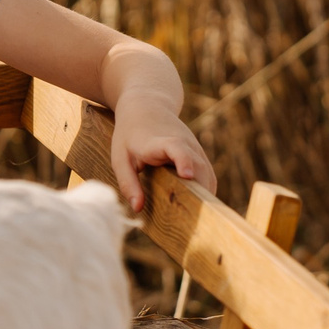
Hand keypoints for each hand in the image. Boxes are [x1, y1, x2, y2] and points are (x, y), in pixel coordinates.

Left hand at [109, 97, 214, 211]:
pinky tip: (197, 209)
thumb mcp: (120, 158)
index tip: (187, 175)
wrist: (148, 104)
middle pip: (198, 168)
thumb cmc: (130, 134)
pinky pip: (208, 176)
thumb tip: (137, 208)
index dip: (183, 161)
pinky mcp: (200, 155)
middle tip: (191, 223)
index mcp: (160, 142)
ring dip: (204, 197)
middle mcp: (183, 144)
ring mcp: (195, 149)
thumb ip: (128, 183)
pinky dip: (205, 192)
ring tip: (196, 222)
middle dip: (198, 193)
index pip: (176, 148)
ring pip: (207, 175)